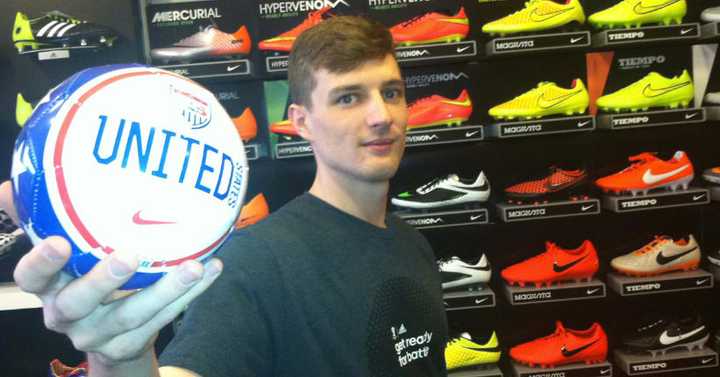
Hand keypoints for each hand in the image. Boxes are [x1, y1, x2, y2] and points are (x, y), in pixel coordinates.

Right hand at [0, 181, 222, 366]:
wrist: (108, 337)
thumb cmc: (84, 277)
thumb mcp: (64, 254)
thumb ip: (45, 219)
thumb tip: (11, 184)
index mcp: (48, 288)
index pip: (32, 278)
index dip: (42, 262)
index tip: (58, 241)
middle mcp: (67, 315)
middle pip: (79, 302)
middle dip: (103, 280)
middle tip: (129, 255)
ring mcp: (98, 335)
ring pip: (132, 315)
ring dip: (166, 290)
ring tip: (194, 266)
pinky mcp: (129, 345)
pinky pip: (163, 319)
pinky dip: (190, 295)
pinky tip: (212, 268)